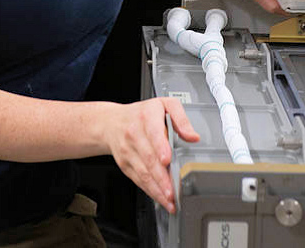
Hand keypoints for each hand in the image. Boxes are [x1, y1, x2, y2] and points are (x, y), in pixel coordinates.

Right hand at [104, 98, 198, 213]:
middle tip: (173, 191)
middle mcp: (134, 134)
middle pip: (149, 158)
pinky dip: (150, 190)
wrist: (111, 122)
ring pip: (143, 172)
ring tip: (170, 200)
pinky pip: (138, 179)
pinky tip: (161, 198)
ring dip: (157, 189)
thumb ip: (180, 118)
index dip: (160, 146)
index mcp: (147, 116)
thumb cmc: (142, 114)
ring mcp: (128, 150)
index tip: (167, 159)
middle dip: (161, 177)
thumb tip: (193, 136)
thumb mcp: (164, 105)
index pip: (153, 132)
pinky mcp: (125, 164)